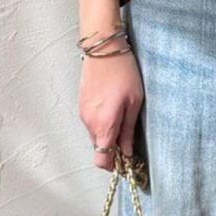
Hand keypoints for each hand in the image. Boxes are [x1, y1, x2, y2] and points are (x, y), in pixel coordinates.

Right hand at [79, 47, 143, 171]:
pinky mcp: (81, 105)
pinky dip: (102, 125)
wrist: (103, 49)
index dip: (114, 166)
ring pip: (95, 136)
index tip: (126, 164)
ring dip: (108, 136)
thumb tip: (126, 152)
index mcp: (104, 124)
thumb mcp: (134, 103)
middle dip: (113, 150)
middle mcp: (89, 122)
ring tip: (123, 120)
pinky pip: (91, 124)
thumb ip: (128, 131)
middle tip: (129, 141)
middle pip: (99, 149)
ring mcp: (83, 114)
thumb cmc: (123, 72)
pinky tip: (114, 110)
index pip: (102, 159)